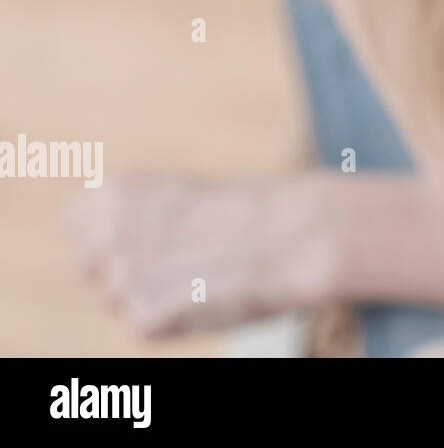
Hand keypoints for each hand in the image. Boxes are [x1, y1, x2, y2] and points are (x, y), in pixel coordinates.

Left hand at [65, 173, 336, 337]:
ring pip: (119, 299)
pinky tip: (209, 295)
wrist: (293, 236)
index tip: (148, 234)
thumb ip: (139, 217)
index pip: (79, 221)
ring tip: (205, 274)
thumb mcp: (183, 195)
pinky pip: (147, 323)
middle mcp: (107, 234)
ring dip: (152, 293)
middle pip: (93, 265)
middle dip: (126, 266)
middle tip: (181, 258)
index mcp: (116, 192)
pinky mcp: (143, 319)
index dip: (113, 231)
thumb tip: (112, 256)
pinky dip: (174, 316)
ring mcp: (122, 280)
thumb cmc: (251, 211)